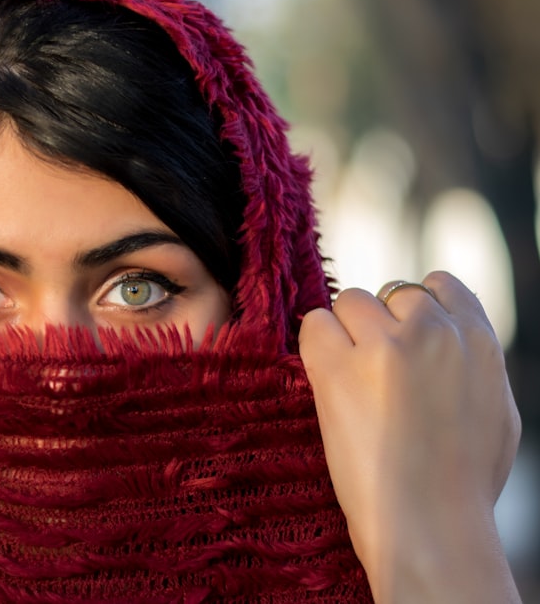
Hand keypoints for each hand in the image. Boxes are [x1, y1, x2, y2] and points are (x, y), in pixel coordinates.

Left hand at [299, 271, 520, 602]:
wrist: (431, 525)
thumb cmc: (463, 483)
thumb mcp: (496, 410)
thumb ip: (475, 363)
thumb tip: (456, 337)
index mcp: (477, 339)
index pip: (438, 284)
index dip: (413, 309)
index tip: (402, 338)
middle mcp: (433, 332)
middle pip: (389, 292)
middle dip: (379, 324)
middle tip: (373, 370)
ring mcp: (385, 346)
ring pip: (350, 302)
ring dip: (344, 332)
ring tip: (350, 378)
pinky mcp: (340, 367)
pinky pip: (314, 324)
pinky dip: (315, 345)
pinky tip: (325, 378)